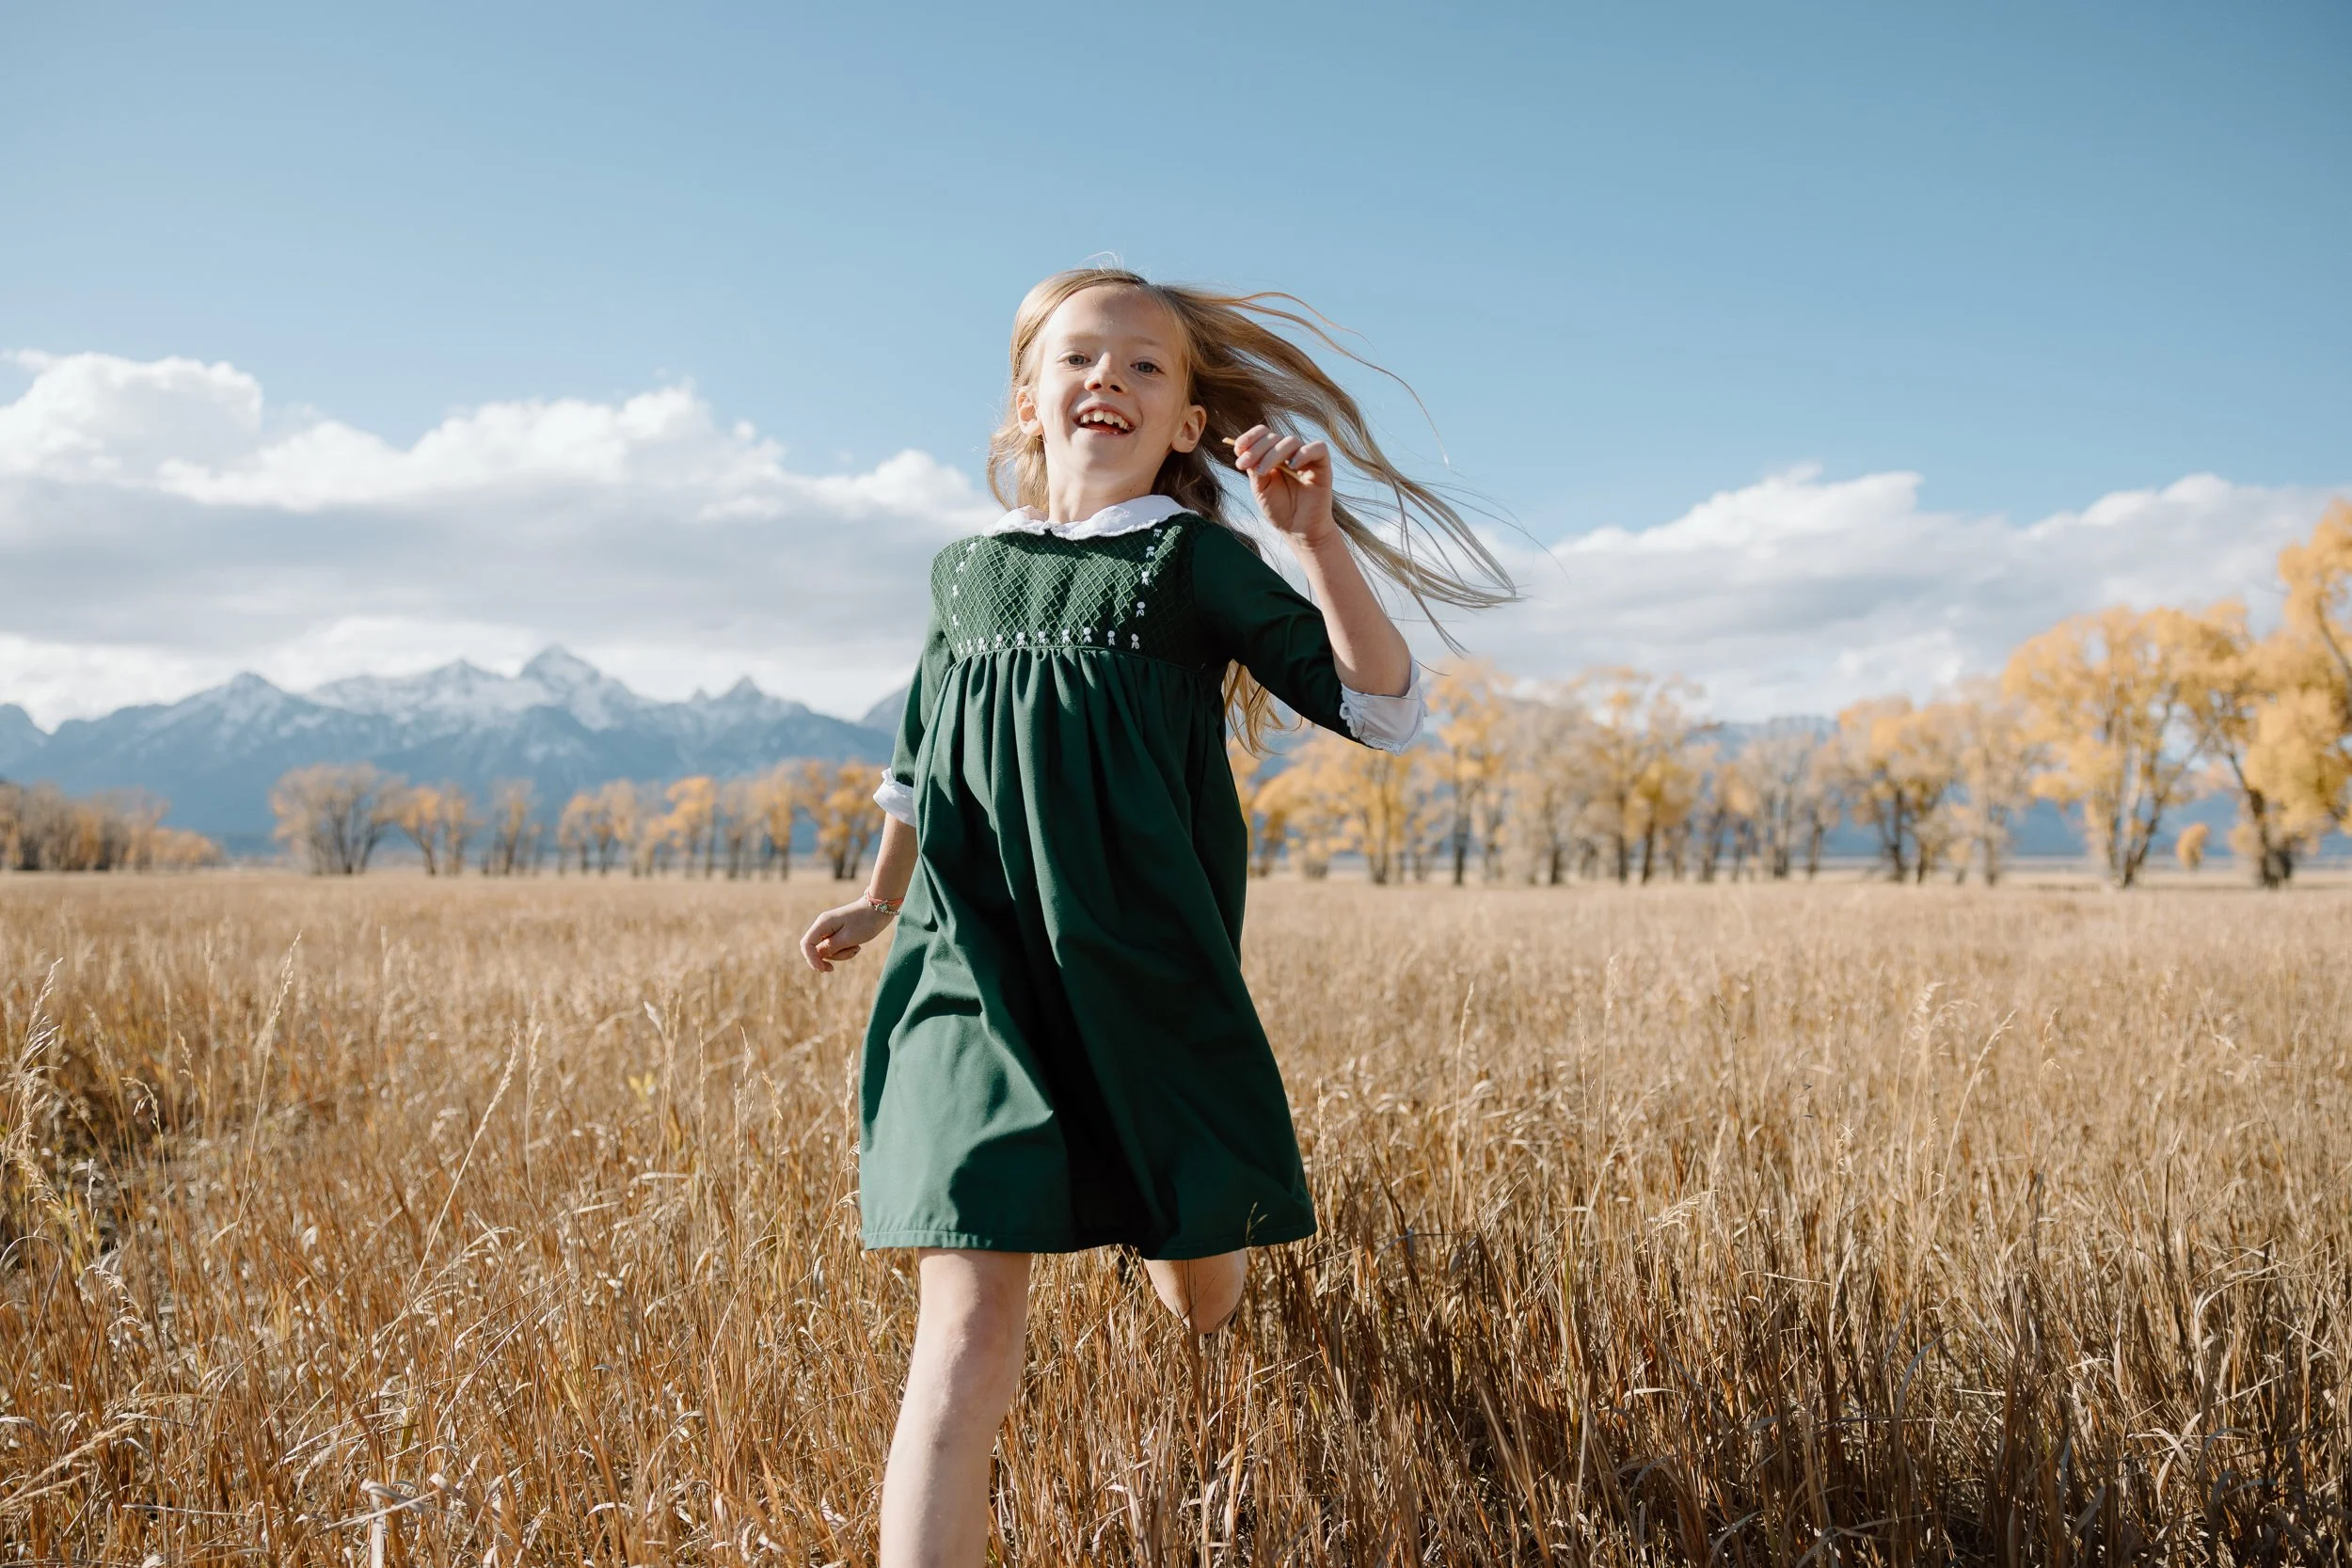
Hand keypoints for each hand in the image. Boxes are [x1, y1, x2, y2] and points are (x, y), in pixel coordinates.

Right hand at [800, 899, 896, 972]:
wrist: (879, 908)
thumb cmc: (865, 921)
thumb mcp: (848, 938)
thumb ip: (830, 948)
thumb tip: (817, 956)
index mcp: (823, 924)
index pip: (807, 945)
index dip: (811, 959)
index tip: (822, 970)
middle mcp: (823, 926)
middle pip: (817, 950)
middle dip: (833, 957)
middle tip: (852, 952)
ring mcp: (830, 929)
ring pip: (828, 951)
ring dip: (842, 954)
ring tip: (857, 947)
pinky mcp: (837, 933)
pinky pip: (836, 948)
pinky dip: (845, 951)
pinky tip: (857, 946)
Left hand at [1230, 425, 1336, 546]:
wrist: (1298, 530)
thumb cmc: (1279, 510)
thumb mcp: (1260, 488)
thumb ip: (1254, 468)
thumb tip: (1244, 450)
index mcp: (1273, 455)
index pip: (1264, 434)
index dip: (1250, 437)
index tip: (1237, 449)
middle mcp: (1290, 453)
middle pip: (1274, 437)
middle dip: (1256, 449)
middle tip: (1244, 465)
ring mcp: (1306, 458)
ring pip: (1291, 441)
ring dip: (1272, 454)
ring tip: (1263, 472)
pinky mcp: (1322, 465)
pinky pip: (1318, 448)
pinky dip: (1304, 453)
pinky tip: (1292, 466)